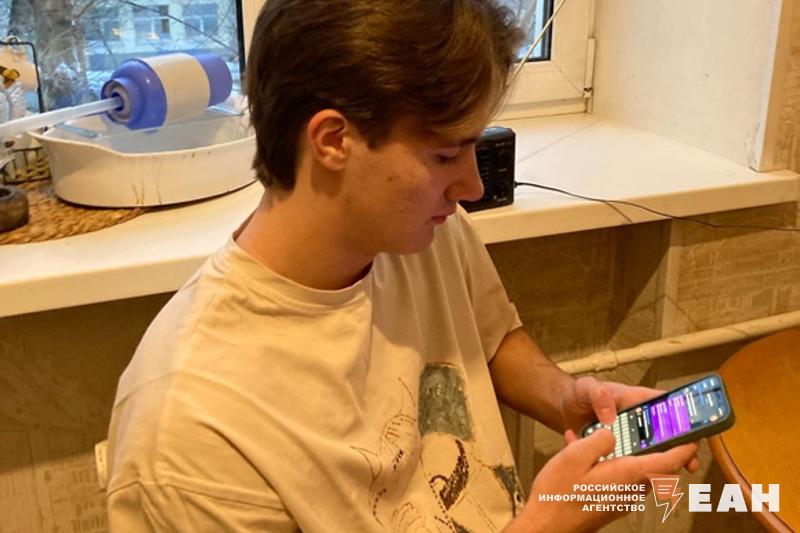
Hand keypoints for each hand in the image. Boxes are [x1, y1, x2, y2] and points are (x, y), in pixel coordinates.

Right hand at [504, 429, 698, 532]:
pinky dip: (612, 466)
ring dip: (626, 455)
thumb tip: (611, 435)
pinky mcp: (612, 504)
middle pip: (656, 467)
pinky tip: (586, 458)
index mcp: (627, 474)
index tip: (694, 435)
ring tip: (597, 440)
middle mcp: (630, 490)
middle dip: (654, 447)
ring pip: (636, 472)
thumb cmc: (557, 495)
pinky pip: (621, 480)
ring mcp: (622, 499)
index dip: (685, 447)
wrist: (546, 526)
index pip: (669, 461)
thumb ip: (599, 440)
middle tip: (648, 429)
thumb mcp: (575, 455)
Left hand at [558, 377, 699, 472]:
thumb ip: (598, 395)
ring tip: (666, 476)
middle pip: (667, 434)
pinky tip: (636, 480)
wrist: (562, 410)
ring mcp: (631, 438)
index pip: (668, 406)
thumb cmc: (578, 394)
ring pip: (653, 453)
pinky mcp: (620, 453)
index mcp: (636, 400)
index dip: (684, 419)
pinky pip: (632, 463)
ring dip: (661, 464)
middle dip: (681, 449)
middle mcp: (638, 420)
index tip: (693, 433)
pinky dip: (636, 471)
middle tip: (688, 462)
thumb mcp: (586, 388)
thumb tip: (611, 416)